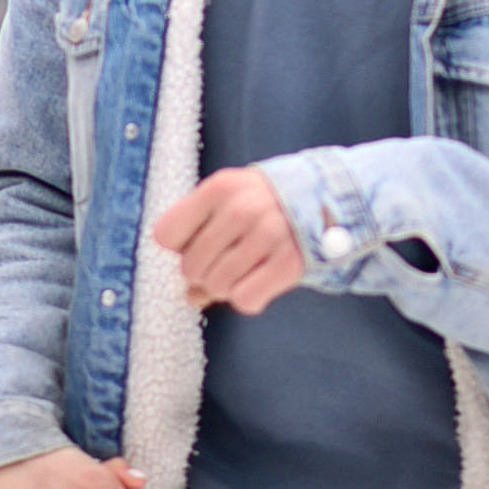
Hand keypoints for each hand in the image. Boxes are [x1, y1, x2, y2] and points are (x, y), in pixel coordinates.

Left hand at [153, 168, 303, 314]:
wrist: (321, 199)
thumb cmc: (262, 203)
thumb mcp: (228, 201)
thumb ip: (201, 239)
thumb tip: (191, 296)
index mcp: (218, 188)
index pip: (166, 234)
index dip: (179, 246)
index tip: (198, 243)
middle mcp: (241, 209)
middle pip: (190, 267)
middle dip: (203, 273)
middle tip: (225, 261)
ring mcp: (267, 235)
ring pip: (217, 286)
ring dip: (227, 287)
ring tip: (245, 269)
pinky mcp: (289, 263)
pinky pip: (245, 299)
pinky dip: (250, 298)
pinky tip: (261, 280)